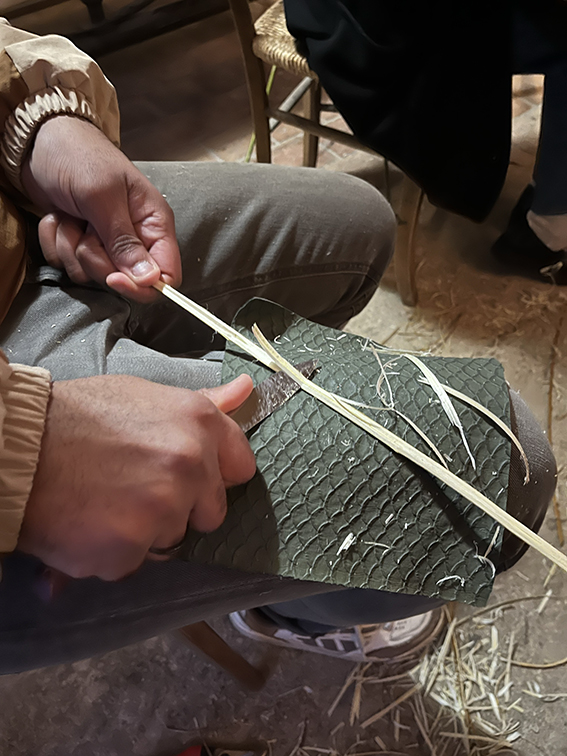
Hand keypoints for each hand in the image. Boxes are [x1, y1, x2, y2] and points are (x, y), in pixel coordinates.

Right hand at [18, 374, 255, 580]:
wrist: (18, 446)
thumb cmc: (79, 418)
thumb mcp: (145, 396)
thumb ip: (202, 404)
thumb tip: (248, 388)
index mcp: (199, 423)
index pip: (240, 466)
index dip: (214, 476)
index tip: (189, 476)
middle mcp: (190, 464)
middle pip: (209, 512)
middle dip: (178, 507)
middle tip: (133, 487)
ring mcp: (163, 508)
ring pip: (170, 538)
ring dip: (142, 531)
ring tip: (104, 501)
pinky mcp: (130, 547)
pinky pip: (133, 562)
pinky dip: (111, 553)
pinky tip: (87, 524)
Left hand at [21, 115, 181, 301]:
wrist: (40, 141)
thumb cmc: (78, 156)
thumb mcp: (102, 196)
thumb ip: (124, 241)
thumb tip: (149, 279)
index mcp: (153, 222)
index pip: (166, 274)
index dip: (142, 286)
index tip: (114, 276)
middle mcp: (135, 236)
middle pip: (125, 279)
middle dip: (96, 258)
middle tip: (86, 227)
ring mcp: (106, 242)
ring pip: (92, 273)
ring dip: (72, 248)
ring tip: (71, 217)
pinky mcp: (81, 243)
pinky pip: (69, 264)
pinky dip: (56, 243)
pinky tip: (58, 218)